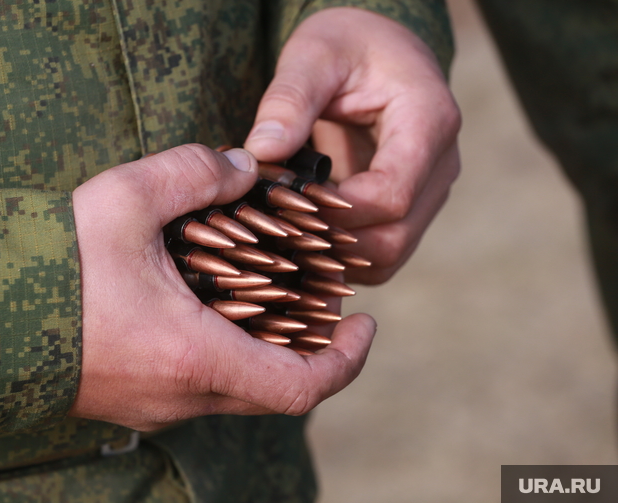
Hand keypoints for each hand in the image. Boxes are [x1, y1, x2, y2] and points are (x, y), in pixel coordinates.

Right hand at [69, 145, 375, 430]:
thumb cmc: (50, 264)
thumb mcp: (126, 198)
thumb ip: (194, 173)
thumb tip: (243, 170)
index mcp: (193, 357)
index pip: (301, 386)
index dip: (346, 359)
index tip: (362, 322)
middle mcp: (181, 396)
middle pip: (274, 389)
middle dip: (310, 348)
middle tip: (320, 303)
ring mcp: (156, 407)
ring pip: (237, 389)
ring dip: (266, 350)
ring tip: (272, 299)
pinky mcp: (134, 401)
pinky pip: (200, 387)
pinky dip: (225, 354)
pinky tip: (214, 310)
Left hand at [244, 8, 460, 283]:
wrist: (377, 51)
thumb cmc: (348, 45)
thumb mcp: (313, 54)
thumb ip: (289, 100)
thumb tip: (260, 153)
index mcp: (428, 121)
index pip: (391, 195)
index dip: (336, 213)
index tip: (286, 206)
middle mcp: (441, 165)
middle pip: (394, 237)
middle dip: (333, 245)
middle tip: (278, 231)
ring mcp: (429, 191)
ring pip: (390, 255)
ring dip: (337, 260)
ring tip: (287, 241)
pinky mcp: (412, 208)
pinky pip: (382, 253)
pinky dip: (345, 259)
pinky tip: (306, 242)